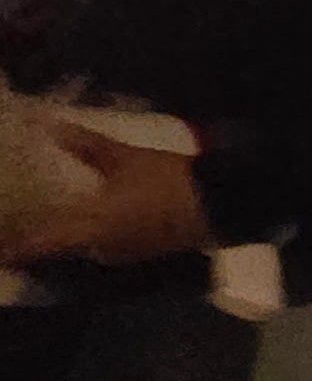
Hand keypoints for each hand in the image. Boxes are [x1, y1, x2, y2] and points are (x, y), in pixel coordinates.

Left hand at [0, 128, 214, 268]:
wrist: (221, 205)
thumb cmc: (169, 183)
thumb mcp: (127, 160)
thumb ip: (88, 147)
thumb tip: (50, 127)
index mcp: (90, 230)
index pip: (40, 247)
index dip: (14, 250)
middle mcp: (100, 249)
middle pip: (59, 250)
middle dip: (40, 239)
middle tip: (20, 223)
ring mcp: (123, 254)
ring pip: (83, 248)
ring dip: (66, 238)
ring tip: (52, 218)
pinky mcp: (142, 251)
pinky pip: (104, 246)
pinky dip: (90, 235)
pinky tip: (91, 218)